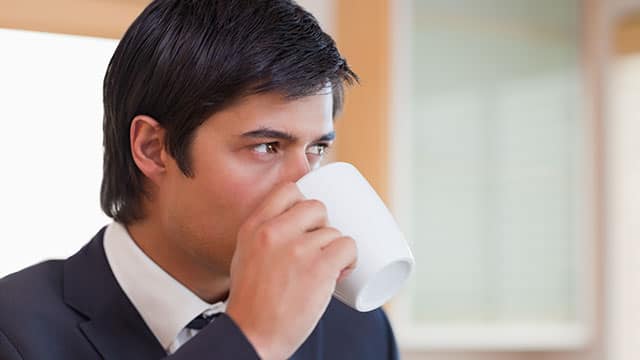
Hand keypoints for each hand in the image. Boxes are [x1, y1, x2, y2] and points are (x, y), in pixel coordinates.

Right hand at [225, 182, 356, 358]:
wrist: (253, 335)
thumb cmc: (251, 300)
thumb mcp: (245, 255)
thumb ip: (263, 235)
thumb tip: (292, 220)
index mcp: (254, 227)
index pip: (287, 190)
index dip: (305, 199)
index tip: (310, 218)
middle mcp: (273, 232)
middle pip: (316, 207)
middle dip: (324, 226)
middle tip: (320, 248)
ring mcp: (297, 249)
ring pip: (334, 232)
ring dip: (337, 249)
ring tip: (329, 269)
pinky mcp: (318, 268)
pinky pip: (348, 246)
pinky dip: (351, 258)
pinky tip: (343, 270)